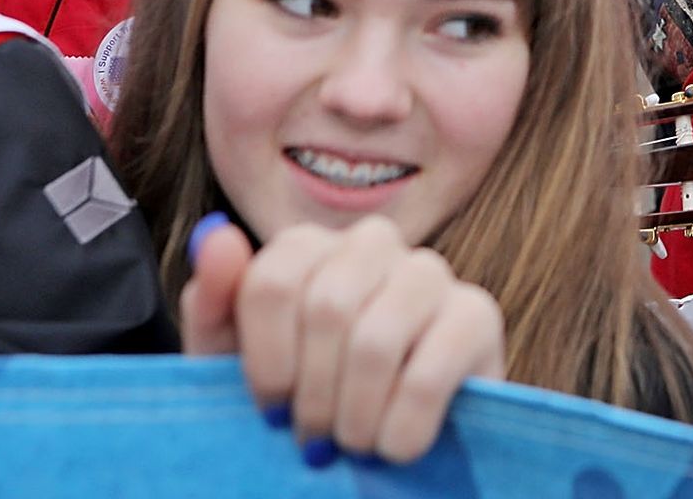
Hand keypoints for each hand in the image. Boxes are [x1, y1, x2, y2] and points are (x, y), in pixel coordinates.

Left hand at [183, 214, 505, 465]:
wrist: (382, 454)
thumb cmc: (304, 404)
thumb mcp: (236, 368)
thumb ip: (216, 305)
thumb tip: (214, 237)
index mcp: (312, 246)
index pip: (274, 279)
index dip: (266, 363)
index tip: (270, 410)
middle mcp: (374, 242)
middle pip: (327, 307)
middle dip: (313, 397)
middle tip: (315, 440)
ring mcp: (431, 273)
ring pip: (375, 339)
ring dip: (355, 418)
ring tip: (353, 445)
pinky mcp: (478, 315)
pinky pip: (427, 374)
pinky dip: (400, 431)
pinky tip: (395, 447)